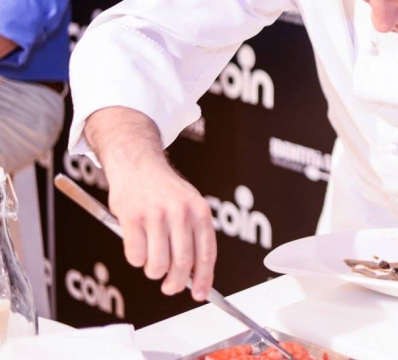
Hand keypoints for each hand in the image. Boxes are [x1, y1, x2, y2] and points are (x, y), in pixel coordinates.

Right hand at [87, 107, 216, 300]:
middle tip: (170, 287)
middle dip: (176, 283)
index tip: (200, 294)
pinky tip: (136, 244)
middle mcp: (181, 213)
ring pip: (157, 265)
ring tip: (151, 260)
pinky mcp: (132, 218)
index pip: (207, 253)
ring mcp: (156, 215)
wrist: (138, 163)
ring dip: (153, 271)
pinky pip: (135, 256)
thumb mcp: (189, 206)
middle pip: (182, 264)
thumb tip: (196, 276)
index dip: (204, 278)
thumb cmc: (164, 191)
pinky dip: (135, 258)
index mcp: (200, 211)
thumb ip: (193, 236)